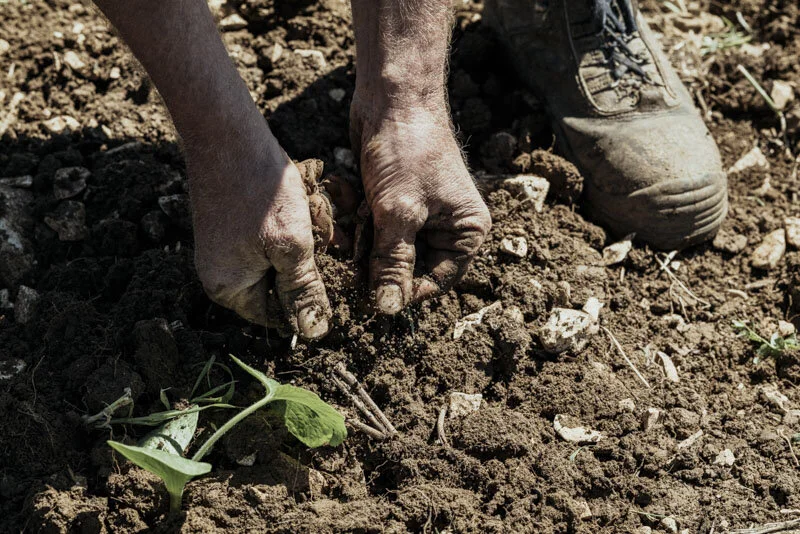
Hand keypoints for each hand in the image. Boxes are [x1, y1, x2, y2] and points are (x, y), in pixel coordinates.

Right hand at [186, 137, 331, 338]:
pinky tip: (306, 208)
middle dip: (308, 267)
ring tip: (318, 220)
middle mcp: (221, 274)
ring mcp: (225, 248)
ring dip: (305, 245)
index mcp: (228, 288)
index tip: (335, 284)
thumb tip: (314, 332)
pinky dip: (293, 228)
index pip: (276, 318)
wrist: (228, 134)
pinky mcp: (234, 226)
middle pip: (278, 289)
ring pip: (279, 261)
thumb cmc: (260, 191)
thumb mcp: (291, 246)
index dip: (308, 304)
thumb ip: (303, 291)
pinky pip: (271, 240)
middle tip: (330, 242)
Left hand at [352, 106, 491, 313]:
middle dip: (378, 264)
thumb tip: (389, 308)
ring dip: (362, 242)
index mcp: (467, 231)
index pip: (438, 281)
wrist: (392, 96)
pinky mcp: (393, 202)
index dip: (406, 292)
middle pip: (410, 268)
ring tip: (348, 226)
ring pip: (385, 249)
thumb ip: (393, 262)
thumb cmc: (408, 150)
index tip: (373, 301)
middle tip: (352, 264)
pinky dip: (356, 222)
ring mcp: (419, 213)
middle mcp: (447, 226)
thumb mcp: (400, 212)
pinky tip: (344, 204)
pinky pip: (373, 228)